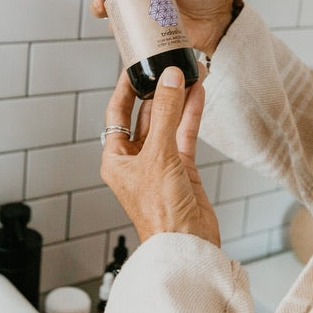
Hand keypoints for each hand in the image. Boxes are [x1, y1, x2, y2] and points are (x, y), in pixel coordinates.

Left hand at [101, 64, 219, 245]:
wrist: (187, 244)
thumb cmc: (160, 212)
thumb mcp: (159, 155)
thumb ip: (166, 114)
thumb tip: (169, 80)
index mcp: (115, 158)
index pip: (116, 114)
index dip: (124, 89)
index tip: (133, 68)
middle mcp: (135, 159)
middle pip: (143, 116)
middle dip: (155, 92)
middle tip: (164, 68)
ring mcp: (159, 162)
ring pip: (166, 123)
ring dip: (176, 100)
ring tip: (186, 74)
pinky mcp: (181, 168)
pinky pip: (183, 134)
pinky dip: (190, 115)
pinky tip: (197, 94)